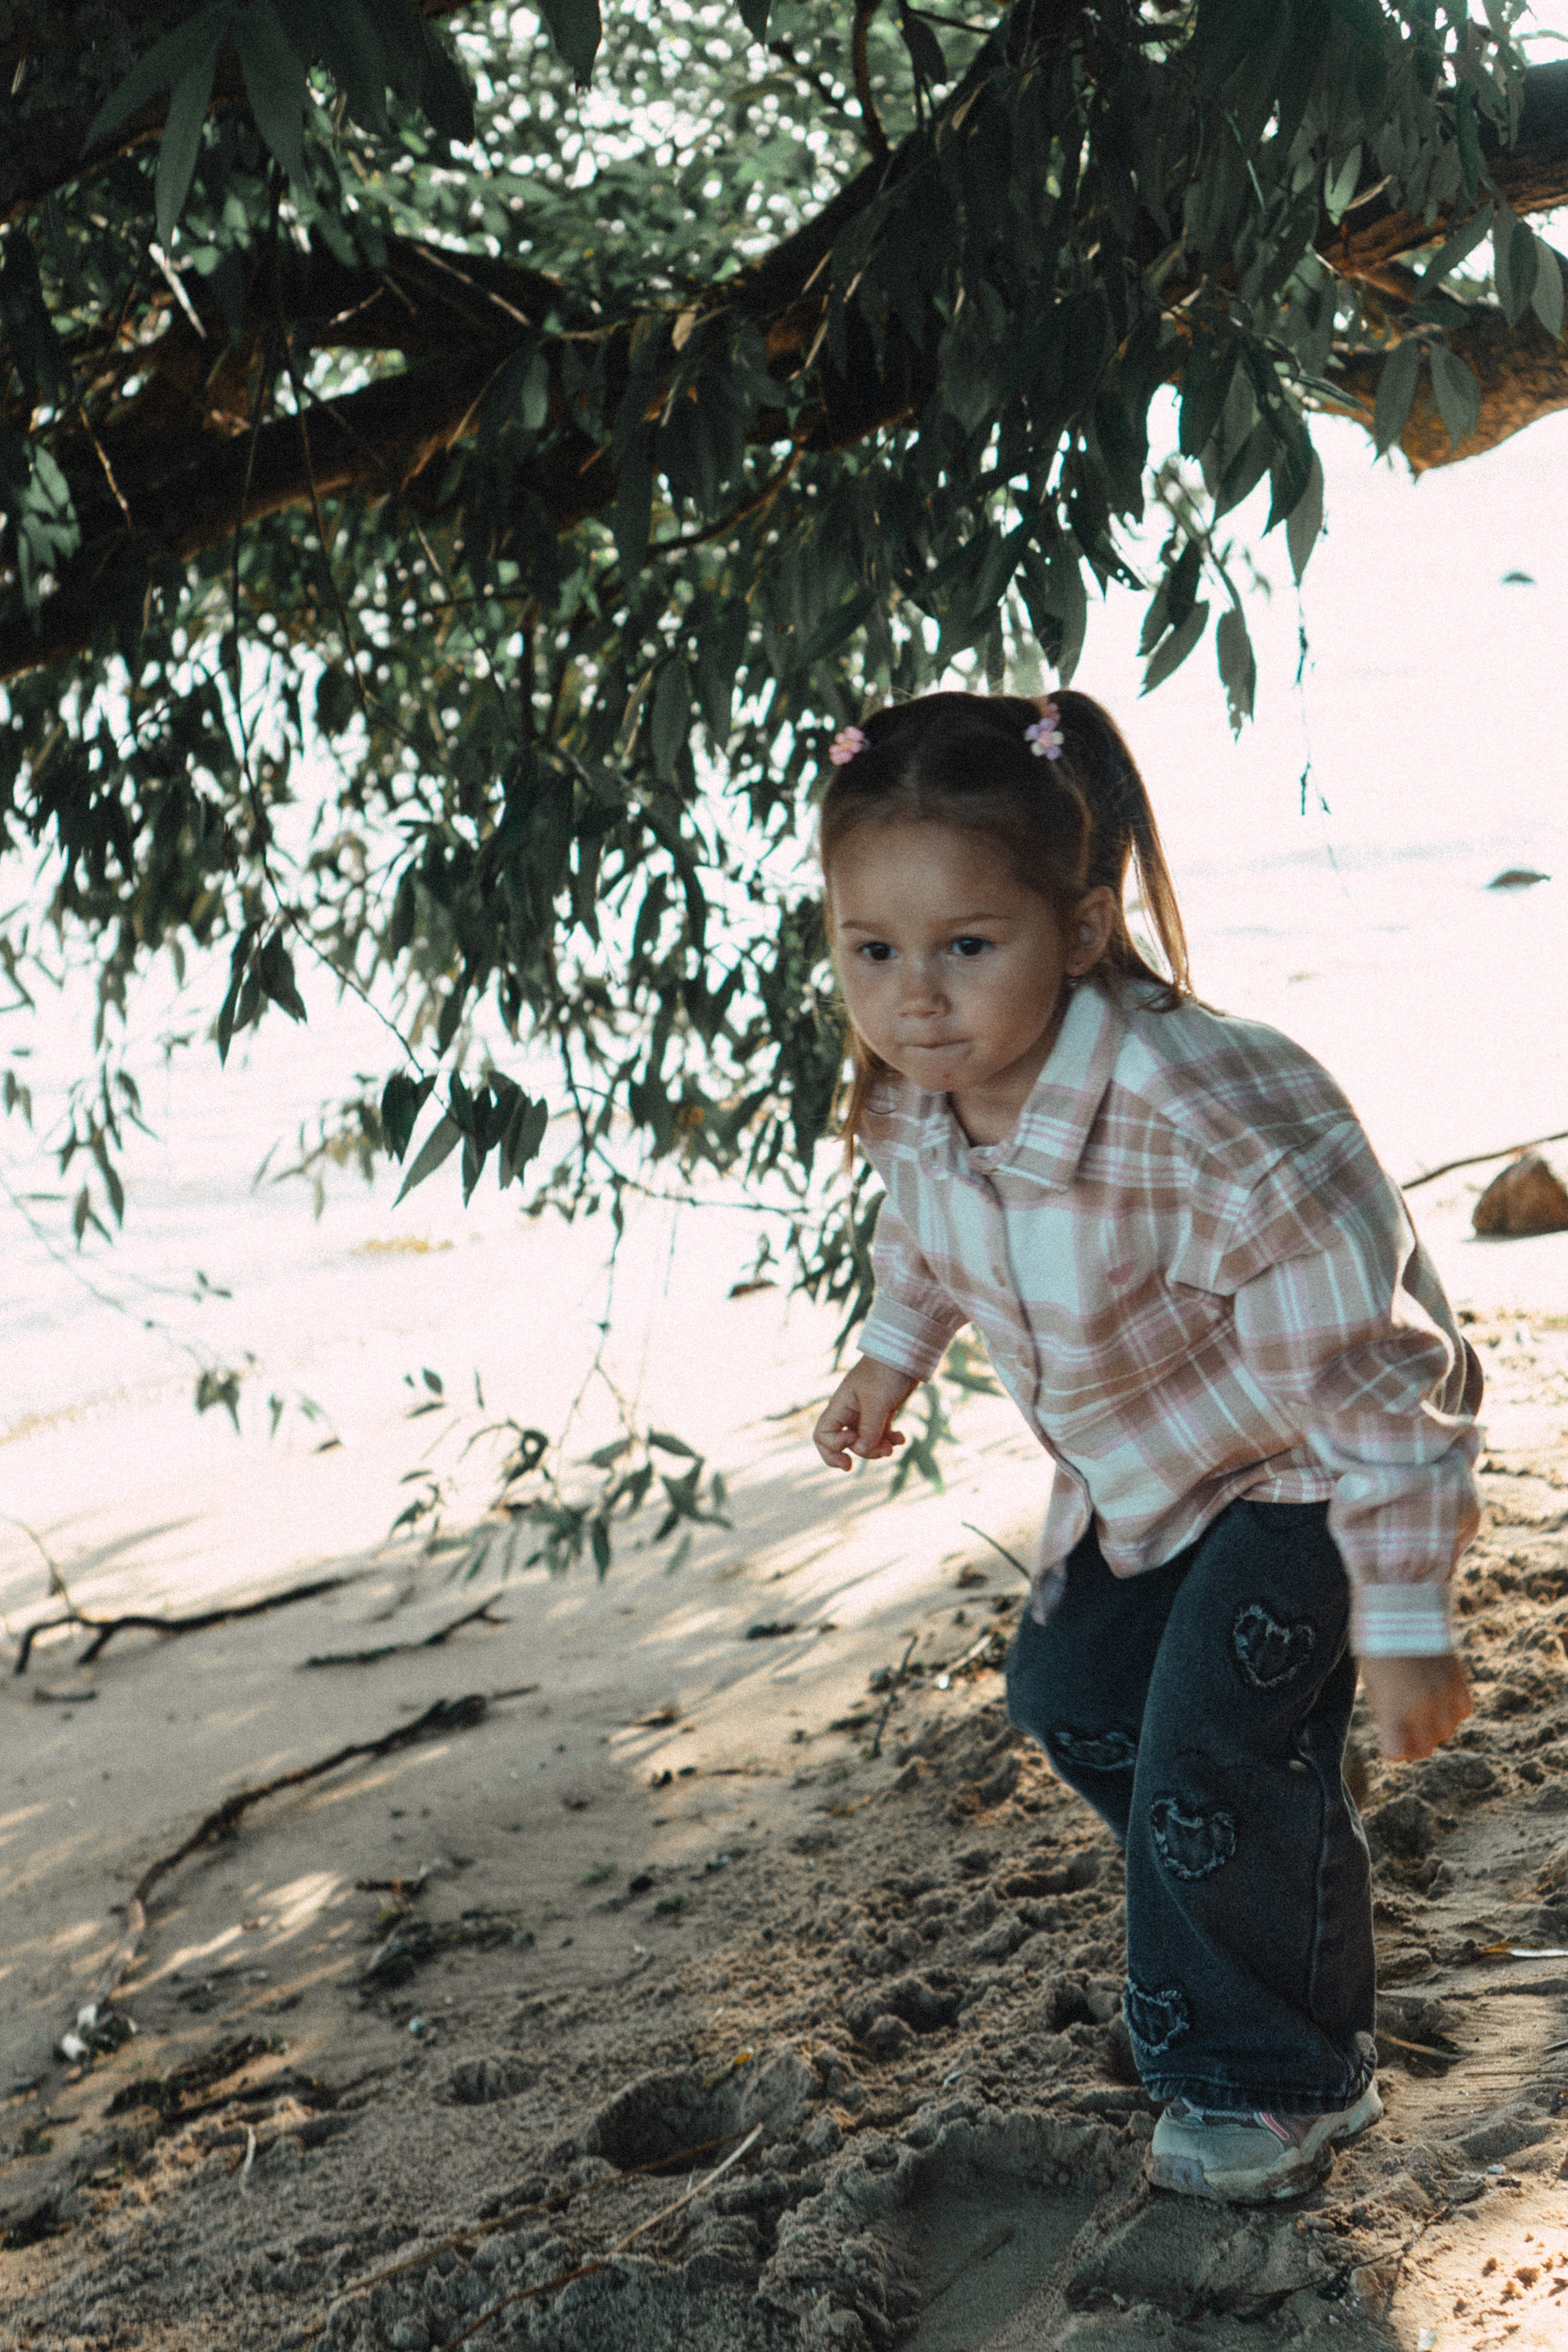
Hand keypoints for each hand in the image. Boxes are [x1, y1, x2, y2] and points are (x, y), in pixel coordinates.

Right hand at [813, 1357, 919, 1471]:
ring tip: (894, 1445)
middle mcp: (850, 1412)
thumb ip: (869, 1429)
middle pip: (848, 1444)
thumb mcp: (876, 1402)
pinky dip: (890, 1440)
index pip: (822, 1436)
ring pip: (866, 1442)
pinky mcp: (882, 1413)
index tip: (853, 1444)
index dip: (833, 1448)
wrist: (906, 1355)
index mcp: (840, 1407)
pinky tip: (901, 1438)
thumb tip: (862, 1452)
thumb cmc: (885, 1373)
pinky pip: (881, 1435)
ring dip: (879, 1448)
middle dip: (865, 1452)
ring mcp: (866, 1413)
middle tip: (884, 1451)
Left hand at [1358, 1654, 1471, 1761]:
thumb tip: (1396, 1727)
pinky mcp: (1458, 1679)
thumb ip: (1384, 1707)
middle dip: (1413, 1747)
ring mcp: (1443, 1694)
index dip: (1391, 1752)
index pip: (1396, 1752)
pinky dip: (1454, 1712)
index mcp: (1393, 1708)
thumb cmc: (1376, 1643)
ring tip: (1423, 1717)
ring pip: (1447, 1731)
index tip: (1388, 1745)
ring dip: (1434, 1730)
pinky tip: (1441, 1703)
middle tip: (1406, 1737)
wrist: (1401, 1608)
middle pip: (1425, 1748)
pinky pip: (1463, 1710)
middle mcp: (1421, 1707)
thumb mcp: (1370, 1679)